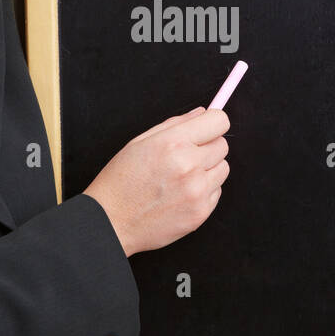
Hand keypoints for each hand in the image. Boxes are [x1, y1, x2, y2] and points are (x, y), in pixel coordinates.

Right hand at [82, 107, 230, 256]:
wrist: (111, 222)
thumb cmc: (121, 181)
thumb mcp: (140, 142)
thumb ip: (175, 124)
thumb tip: (203, 113)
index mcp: (173, 143)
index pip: (219, 121)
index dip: (213, 124)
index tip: (207, 129)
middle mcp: (188, 165)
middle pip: (223, 145)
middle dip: (208, 147)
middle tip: (186, 157)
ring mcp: (197, 191)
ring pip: (223, 169)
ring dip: (208, 170)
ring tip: (182, 178)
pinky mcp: (200, 212)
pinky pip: (217, 191)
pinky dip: (204, 191)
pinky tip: (180, 194)